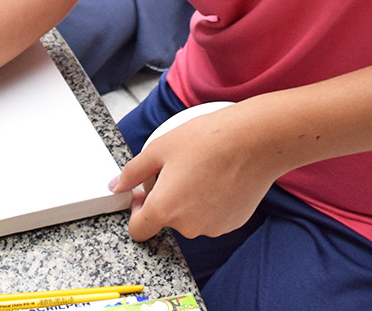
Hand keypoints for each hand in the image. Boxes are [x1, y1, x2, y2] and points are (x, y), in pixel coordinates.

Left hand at [112, 103, 280, 241]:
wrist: (254, 141)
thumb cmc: (208, 140)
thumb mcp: (158, 148)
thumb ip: (132, 172)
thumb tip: (117, 186)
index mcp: (165, 209)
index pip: (138, 231)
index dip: (136, 211)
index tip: (143, 193)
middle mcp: (188, 226)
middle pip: (166, 220)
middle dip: (165, 199)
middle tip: (176, 169)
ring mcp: (213, 228)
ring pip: (190, 219)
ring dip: (188, 201)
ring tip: (200, 170)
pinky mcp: (233, 224)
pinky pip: (211, 217)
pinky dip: (209, 203)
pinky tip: (217, 178)